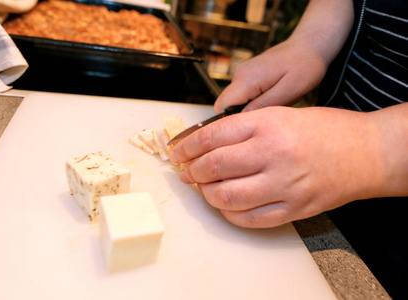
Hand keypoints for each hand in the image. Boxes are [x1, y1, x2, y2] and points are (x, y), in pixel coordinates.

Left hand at [169, 106, 385, 227]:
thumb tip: (207, 144)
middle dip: (191, 172)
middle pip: (213, 167)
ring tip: (206, 189)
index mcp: (268, 124)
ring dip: (207, 194)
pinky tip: (227, 205)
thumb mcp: (281, 114)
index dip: (187, 147)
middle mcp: (273, 153)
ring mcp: (284, 183)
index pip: (211, 137)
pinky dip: (230, 214)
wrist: (366, 152)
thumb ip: (244, 128)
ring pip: (226, 197)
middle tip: (187, 173)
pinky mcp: (294, 208)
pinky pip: (249, 219)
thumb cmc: (324, 129)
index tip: (178, 153)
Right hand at [214, 40, 327, 113]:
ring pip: (234, 101)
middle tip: (267, 116)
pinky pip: (242, 95)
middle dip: (242, 115)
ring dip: (250, 108)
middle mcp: (239, 74)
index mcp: (246, 78)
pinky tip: (272, 97)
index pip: (221, 106)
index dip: (231, 119)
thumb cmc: (304, 66)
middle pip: (226, 104)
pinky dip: (254, 101)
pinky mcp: (247, 75)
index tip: (250, 125)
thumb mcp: (288, 91)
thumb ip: (263, 105)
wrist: (309, 45)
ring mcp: (242, 73)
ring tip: (274, 103)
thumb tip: (241, 119)